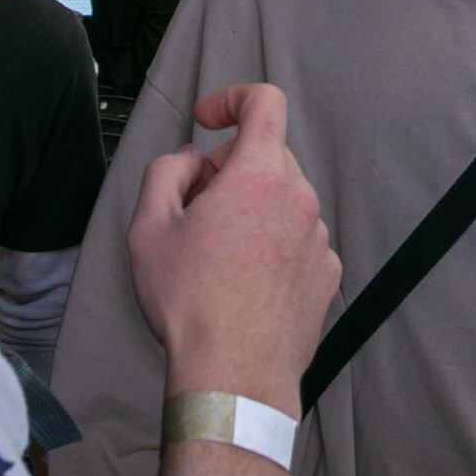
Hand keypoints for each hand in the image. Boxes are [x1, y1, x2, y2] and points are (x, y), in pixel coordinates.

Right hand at [126, 83, 340, 417]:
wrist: (234, 375)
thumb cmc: (191, 306)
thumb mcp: (148, 228)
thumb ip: (165, 173)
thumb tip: (188, 161)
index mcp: (258, 177)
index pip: (264, 102)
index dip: (232, 100)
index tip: (209, 120)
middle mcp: (299, 200)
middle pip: (267, 155)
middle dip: (229, 168)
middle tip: (194, 208)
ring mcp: (318, 238)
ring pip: (282, 200)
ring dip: (251, 210)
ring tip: (216, 255)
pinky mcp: (326, 273)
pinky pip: (298, 238)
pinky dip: (272, 244)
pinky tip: (243, 280)